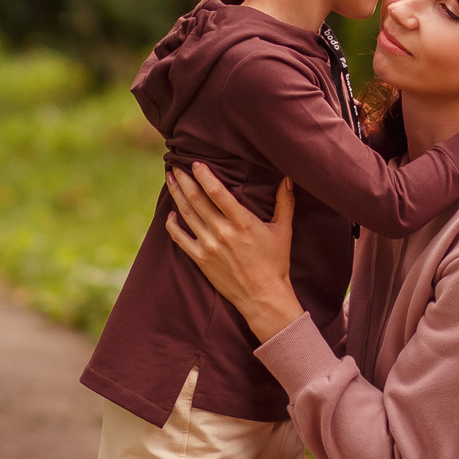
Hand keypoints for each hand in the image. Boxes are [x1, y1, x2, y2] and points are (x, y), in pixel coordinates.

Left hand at [163, 164, 303, 343]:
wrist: (263, 295)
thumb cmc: (275, 262)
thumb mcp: (283, 230)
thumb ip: (284, 202)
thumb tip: (287, 177)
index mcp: (242, 222)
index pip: (217, 192)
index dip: (204, 175)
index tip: (196, 163)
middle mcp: (223, 232)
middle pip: (197, 199)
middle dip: (184, 180)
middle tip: (176, 164)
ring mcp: (209, 246)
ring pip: (186, 214)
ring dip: (177, 194)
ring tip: (171, 179)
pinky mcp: (200, 259)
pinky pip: (180, 238)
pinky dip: (172, 224)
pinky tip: (170, 214)